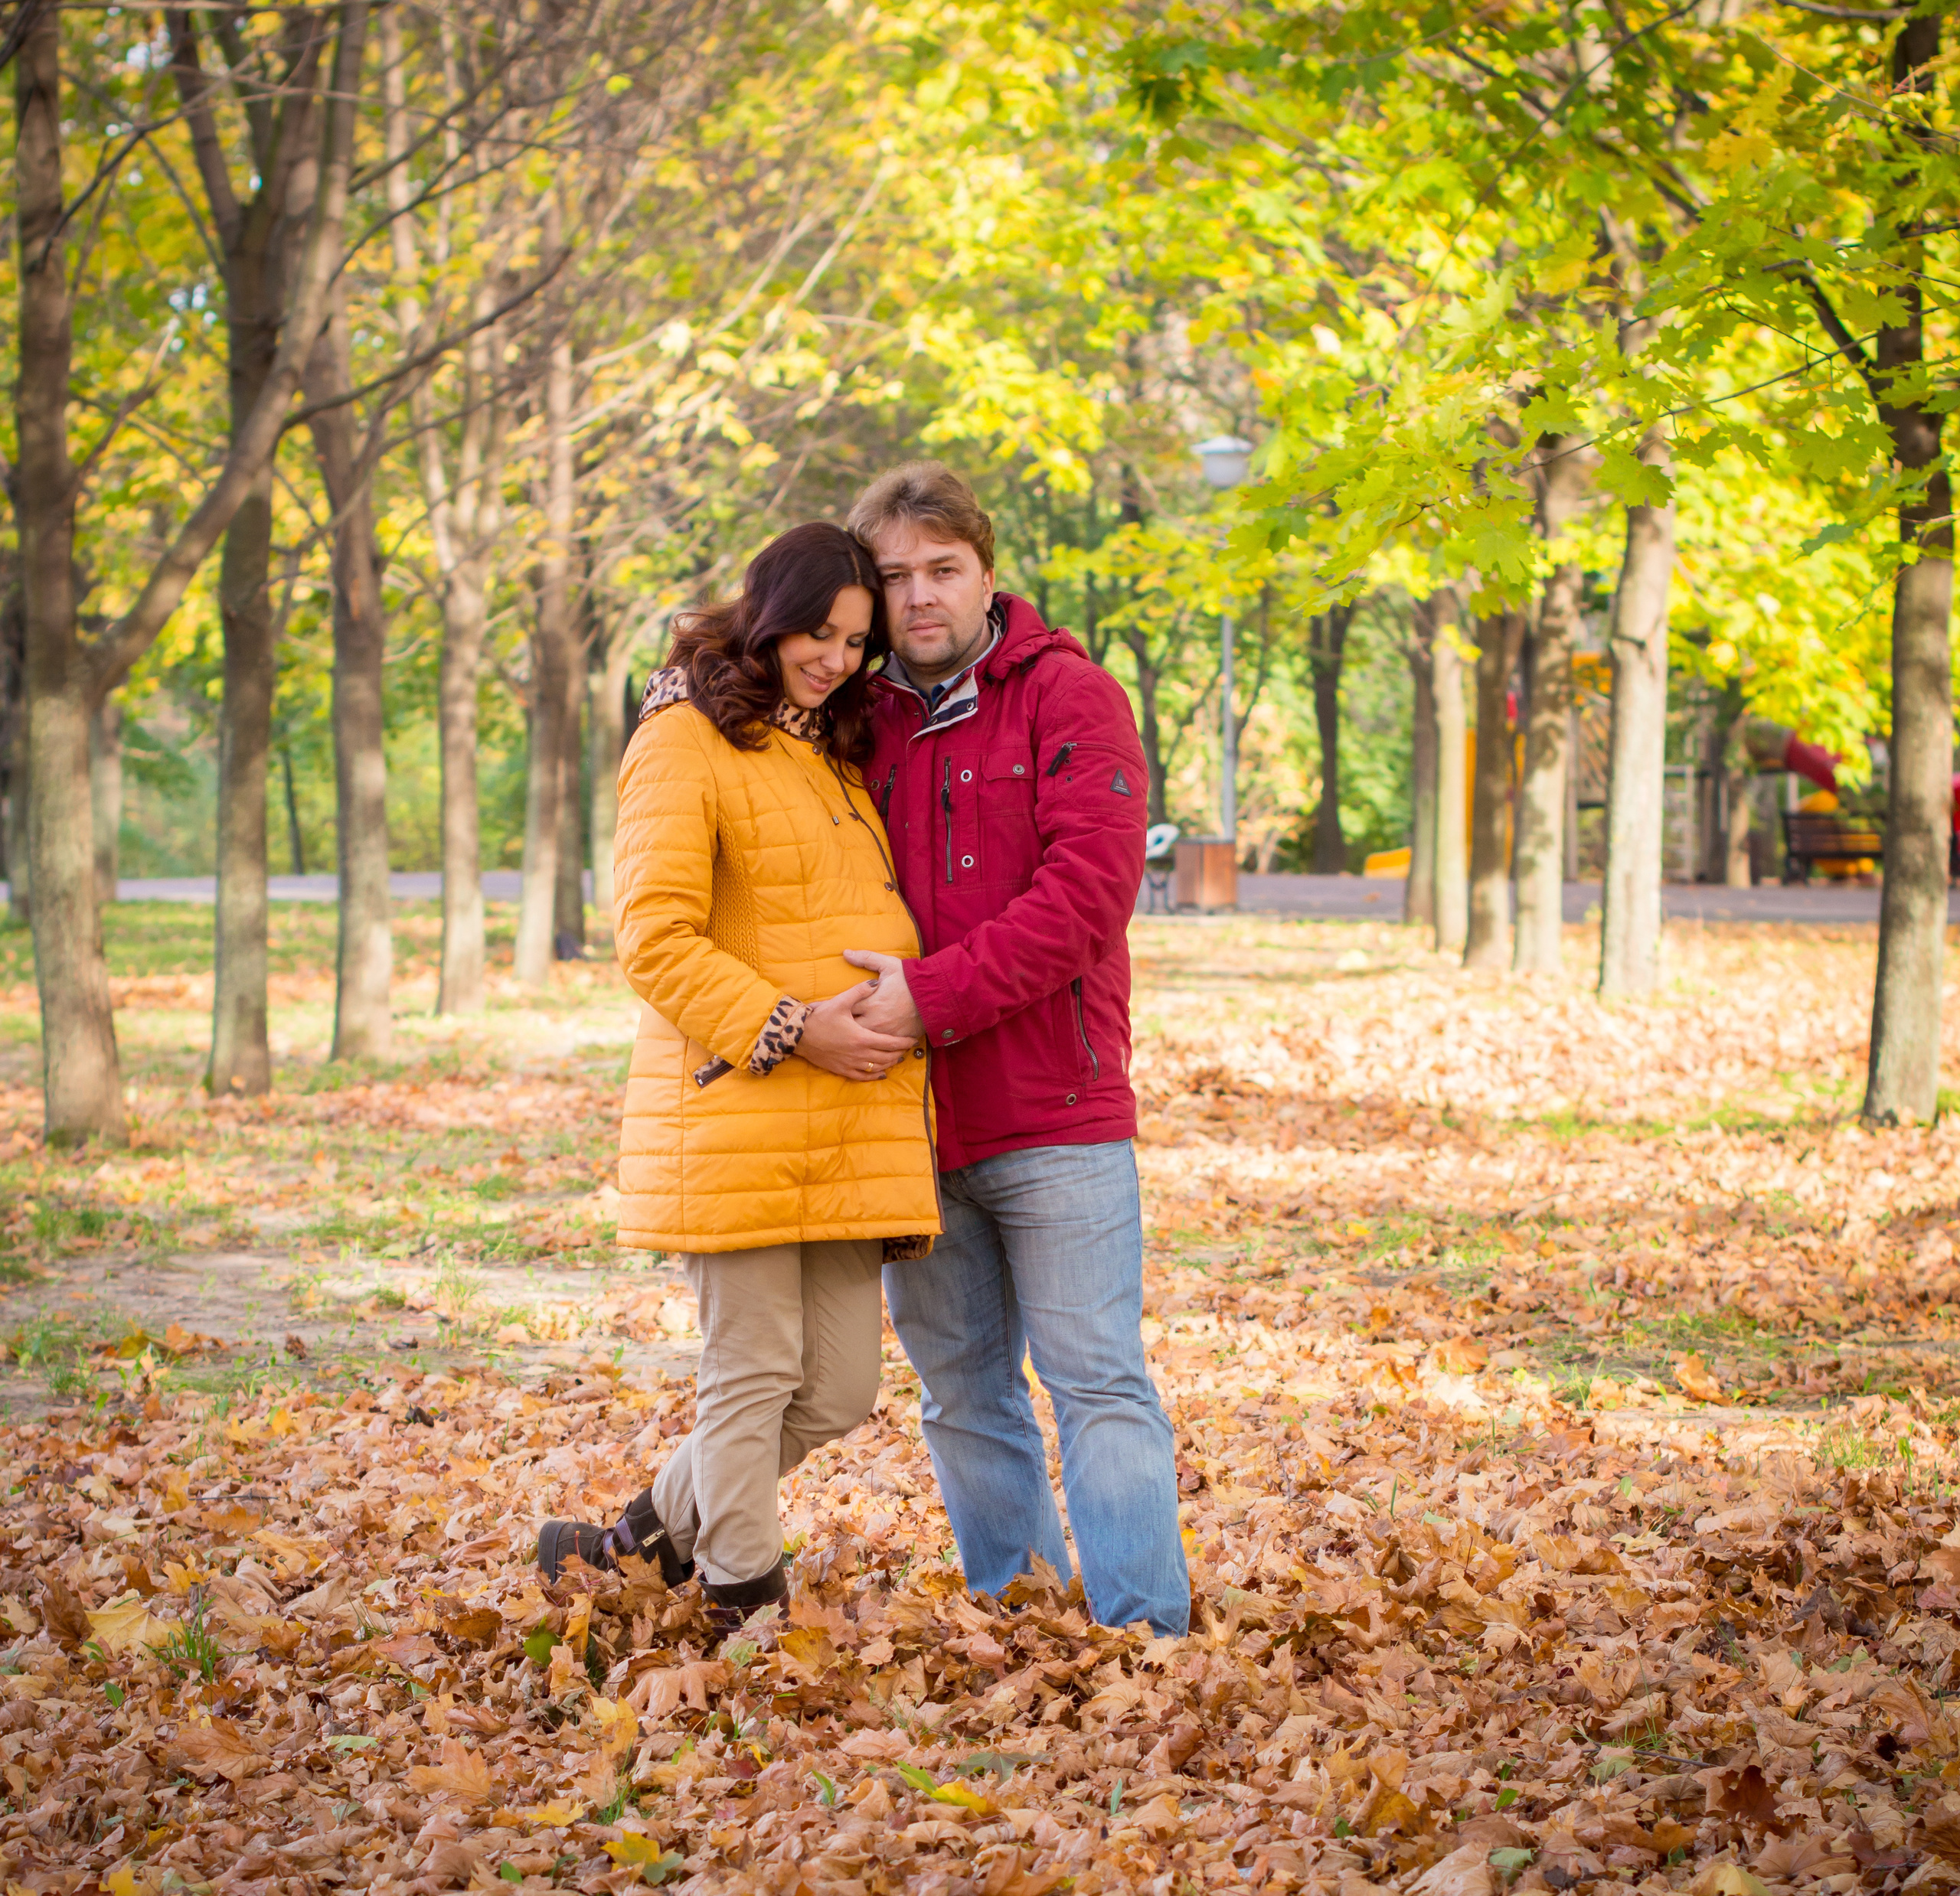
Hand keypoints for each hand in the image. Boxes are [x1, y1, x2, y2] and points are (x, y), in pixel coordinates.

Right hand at [797, 981, 914, 1079]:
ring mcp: (850, 1063)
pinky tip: (881, 1074)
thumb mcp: (841, 1001)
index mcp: (862, 1037)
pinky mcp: (841, 1069)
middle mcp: (859, 1053)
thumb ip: (859, 991)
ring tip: (897, 1059)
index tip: (912, 1040)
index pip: (890, 1043)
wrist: (799, 1035)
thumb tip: (874, 983)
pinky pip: (863, 1076)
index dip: (904, 1042)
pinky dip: (874, 1076)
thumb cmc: (819, 1018)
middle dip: (899, 1053)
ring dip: (890, 1064)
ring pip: (877, 1068)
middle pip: (887, 1057)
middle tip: (907, 1049)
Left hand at [842, 950, 926, 1039]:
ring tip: (851, 1031)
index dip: (839, 1006)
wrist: (935, 996)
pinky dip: (873, 1042)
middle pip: (851, 1027)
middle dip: (846, 1023)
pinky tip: (868, 1039)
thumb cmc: (911, 980)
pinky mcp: (896, 1040)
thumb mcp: (889, 965)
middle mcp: (876, 1020)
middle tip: (840, 1021)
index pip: (846, 1007)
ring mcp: (885, 1033)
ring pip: (863, 1039)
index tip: (836, 1005)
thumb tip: (846, 953)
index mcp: (871, 1003)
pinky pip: (879, 1045)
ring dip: (858, 1033)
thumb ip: (866, 958)